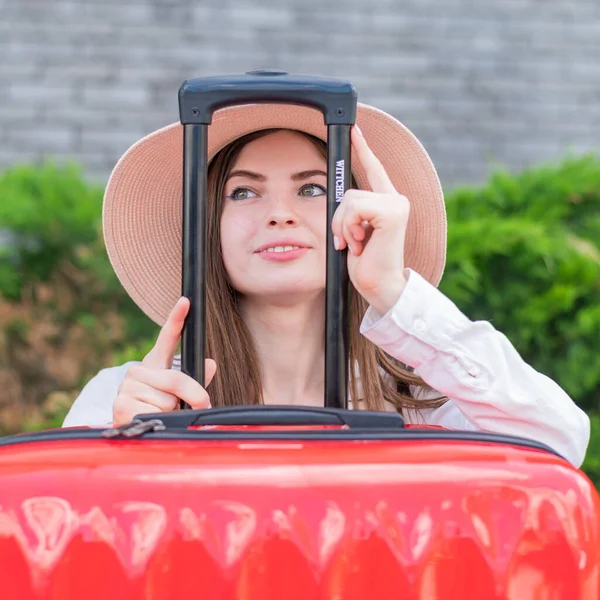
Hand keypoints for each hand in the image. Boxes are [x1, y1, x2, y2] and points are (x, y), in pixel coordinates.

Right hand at [112, 297, 216, 425]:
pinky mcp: (121, 405)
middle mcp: (137, 371)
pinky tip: (148, 421)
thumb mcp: (180, 395)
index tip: (186, 302)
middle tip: (199, 406)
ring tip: (160, 416)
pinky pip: (154, 413)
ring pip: (167, 400)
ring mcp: (126, 386)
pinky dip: (159, 422)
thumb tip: (210, 364)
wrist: (132, 433)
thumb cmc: (159, 411)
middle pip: (177, 378)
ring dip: (172, 413)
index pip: (167, 339)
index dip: (176, 319)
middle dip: (195, 396)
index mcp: (154, 364)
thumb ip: (196, 380)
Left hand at [331, 125, 408, 315]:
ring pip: (349, 200)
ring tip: (356, 244)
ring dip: (343, 226)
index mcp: (387, 202)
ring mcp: (396, 203)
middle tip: (349, 242)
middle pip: (349, 191)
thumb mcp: (354, 231)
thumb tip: (339, 198)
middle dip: (339, 220)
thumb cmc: (366, 264)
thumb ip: (351, 212)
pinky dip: (349, 227)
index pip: (373, 168)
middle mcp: (395, 198)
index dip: (363, 148)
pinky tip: (360, 243)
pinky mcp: (392, 212)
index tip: (354, 129)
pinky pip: (354, 208)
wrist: (380, 286)